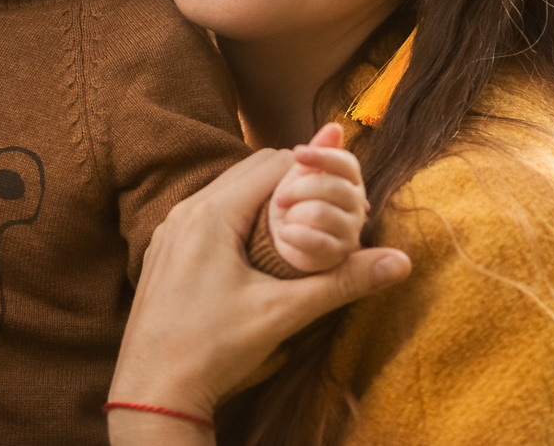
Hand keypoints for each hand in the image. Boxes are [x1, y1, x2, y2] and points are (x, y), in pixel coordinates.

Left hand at [109, 148, 409, 440]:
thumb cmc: (214, 348)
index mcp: (211, 213)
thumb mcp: (283, 313)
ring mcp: (169, 231)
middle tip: (325, 213)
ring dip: (263, 203)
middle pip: (248, 173)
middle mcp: (184, 211)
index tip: (341, 197)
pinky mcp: (163, 253)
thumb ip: (341, 282)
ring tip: (297, 232)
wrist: (153, 390)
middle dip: (291, 186)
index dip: (312, 174)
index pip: (272, 164)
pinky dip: (236, 220)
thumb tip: (400, 262)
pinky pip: (206, 217)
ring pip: (225, 194)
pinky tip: (256, 252)